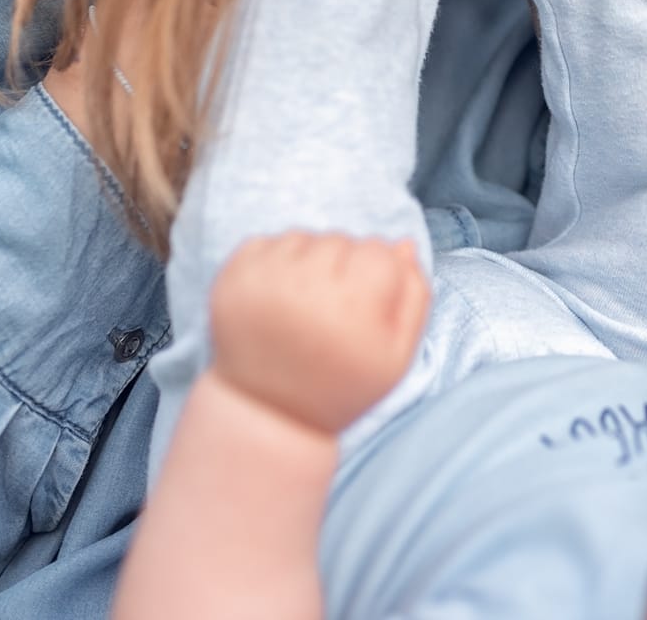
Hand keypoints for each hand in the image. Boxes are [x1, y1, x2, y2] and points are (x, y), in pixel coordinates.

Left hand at [208, 233, 430, 435]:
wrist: (267, 411)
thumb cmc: (341, 384)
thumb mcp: (397, 355)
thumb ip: (414, 295)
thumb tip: (404, 243)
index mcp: (350, 308)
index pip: (379, 252)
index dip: (379, 277)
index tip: (365, 308)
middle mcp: (304, 288)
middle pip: (342, 240)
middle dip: (344, 267)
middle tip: (333, 312)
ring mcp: (262, 281)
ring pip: (305, 237)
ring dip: (310, 261)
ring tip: (305, 305)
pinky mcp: (232, 279)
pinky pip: (267, 241)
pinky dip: (277, 261)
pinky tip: (279, 298)